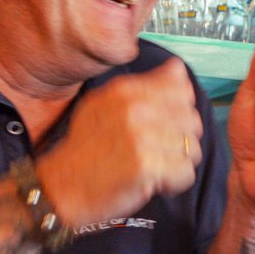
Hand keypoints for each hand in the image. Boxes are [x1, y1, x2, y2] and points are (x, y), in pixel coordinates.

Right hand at [36, 56, 202, 229]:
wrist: (62, 186)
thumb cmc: (88, 147)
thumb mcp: (105, 103)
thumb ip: (146, 85)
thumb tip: (178, 67)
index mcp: (125, 90)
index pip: (182, 90)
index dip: (178, 112)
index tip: (159, 125)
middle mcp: (135, 108)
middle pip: (193, 121)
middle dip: (179, 140)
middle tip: (153, 151)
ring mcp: (141, 137)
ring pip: (192, 149)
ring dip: (176, 163)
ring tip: (149, 166)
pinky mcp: (147, 166)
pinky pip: (186, 174)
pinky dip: (174, 183)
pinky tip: (152, 181)